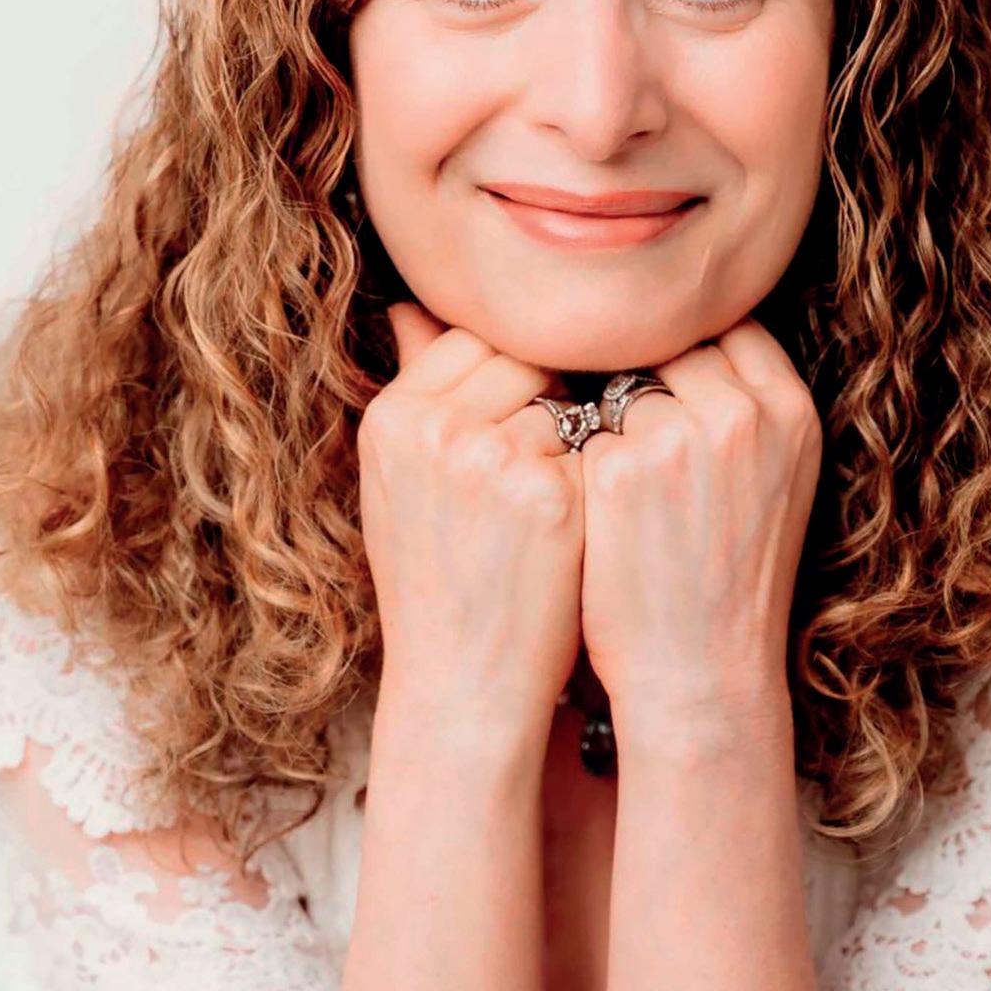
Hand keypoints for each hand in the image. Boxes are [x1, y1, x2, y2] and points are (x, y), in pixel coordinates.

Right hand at [355, 301, 583, 737]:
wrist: (464, 685)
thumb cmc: (440, 583)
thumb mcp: (403, 484)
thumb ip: (419, 392)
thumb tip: (411, 305)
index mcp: (392, 419)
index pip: (472, 339)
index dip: (512, 374)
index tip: (528, 412)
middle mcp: (433, 429)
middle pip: (523, 356)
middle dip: (549, 394)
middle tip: (552, 453)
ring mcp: (491, 458)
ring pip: (567, 400)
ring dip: (577, 438)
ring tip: (552, 508)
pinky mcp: (549, 494)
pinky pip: (597, 447)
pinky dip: (599, 480)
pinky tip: (580, 530)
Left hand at [575, 318, 821, 746]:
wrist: (703, 674)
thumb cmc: (730, 580)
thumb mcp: (774, 481)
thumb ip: (745, 406)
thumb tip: (682, 337)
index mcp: (791, 411)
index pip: (727, 328)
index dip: (691, 354)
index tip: (672, 390)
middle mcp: (744, 413)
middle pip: (669, 346)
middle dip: (647, 384)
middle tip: (642, 449)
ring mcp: (681, 436)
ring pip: (620, 386)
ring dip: (608, 424)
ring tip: (628, 501)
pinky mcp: (618, 467)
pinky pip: (580, 432)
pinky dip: (579, 468)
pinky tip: (599, 522)